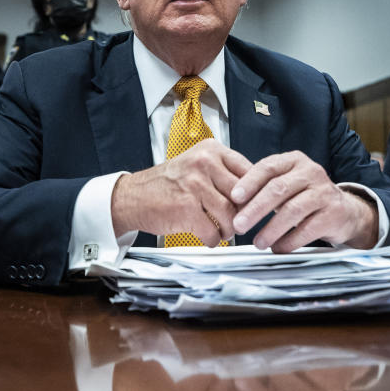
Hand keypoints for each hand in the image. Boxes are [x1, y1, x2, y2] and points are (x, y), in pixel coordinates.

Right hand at [110, 139, 251, 245]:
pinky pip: (213, 231)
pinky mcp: (186, 208)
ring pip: (231, 215)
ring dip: (230, 230)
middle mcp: (204, 163)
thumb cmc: (166, 184)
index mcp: (210, 150)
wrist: (132, 197)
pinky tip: (208, 237)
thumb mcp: (196, 166)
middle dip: (244, 215)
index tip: (257, 205)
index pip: (250, 171)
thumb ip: (223, 174)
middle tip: (241, 223)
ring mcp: (195, 184)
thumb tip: (256, 192)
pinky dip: (213, 239)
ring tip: (224, 232)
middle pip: (243, 195)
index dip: (257, 193)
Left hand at [229, 151, 378, 251]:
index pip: (268, 167)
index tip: (234, 198)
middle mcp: (311, 172)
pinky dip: (289, 241)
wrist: (343, 211)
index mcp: (294, 161)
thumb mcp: (285, 184)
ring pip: (292, 210)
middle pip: (278, 189)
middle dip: (255, 209)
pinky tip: (278, 247)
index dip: (249, 182)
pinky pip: (307, 229)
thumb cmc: (305, 197)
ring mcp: (324, 192)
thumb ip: (262, 188)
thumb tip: (232, 203)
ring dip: (271, 229)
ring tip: (258, 242)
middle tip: (239, 225)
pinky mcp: (334, 213)